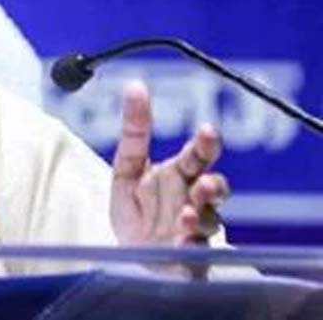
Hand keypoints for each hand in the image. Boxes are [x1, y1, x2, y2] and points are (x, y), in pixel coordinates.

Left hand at [109, 82, 229, 253]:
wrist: (134, 256)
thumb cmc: (136, 211)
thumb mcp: (126, 170)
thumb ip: (134, 131)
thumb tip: (135, 86)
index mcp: (180, 175)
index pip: (198, 155)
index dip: (206, 143)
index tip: (208, 130)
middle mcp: (194, 200)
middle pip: (215, 187)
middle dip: (214, 185)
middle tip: (205, 182)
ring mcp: (196, 229)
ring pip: (210, 220)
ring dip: (200, 215)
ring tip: (185, 213)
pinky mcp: (192, 257)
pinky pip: (198, 252)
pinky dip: (191, 245)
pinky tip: (182, 239)